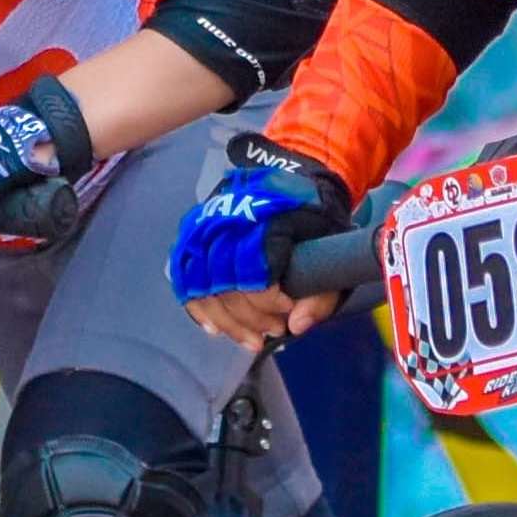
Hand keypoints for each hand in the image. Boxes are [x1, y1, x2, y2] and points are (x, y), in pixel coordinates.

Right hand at [170, 142, 350, 343]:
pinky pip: (185, 281)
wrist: (292, 177)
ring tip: (251, 340)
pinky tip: (216, 330)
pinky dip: (199, 309)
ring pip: (202, 289)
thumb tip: (296, 328)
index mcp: (264, 221)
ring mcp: (204, 228)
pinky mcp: (193, 235)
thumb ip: (321, 293)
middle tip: (274, 331)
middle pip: (225, 288)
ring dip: (226, 322)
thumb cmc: (312, 218)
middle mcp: (227, 223)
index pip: (254, 277)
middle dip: (250, 319)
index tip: (288, 312)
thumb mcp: (331, 249)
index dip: (270, 304)